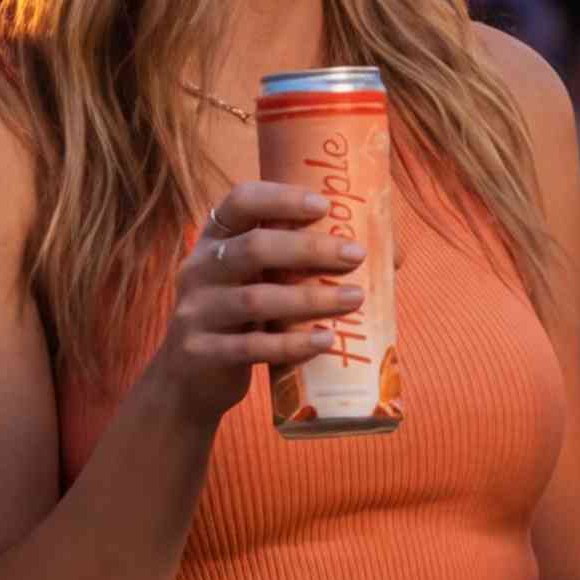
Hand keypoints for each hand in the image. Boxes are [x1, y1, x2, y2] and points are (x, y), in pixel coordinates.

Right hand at [132, 179, 361, 422]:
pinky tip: (325, 341)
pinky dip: (292, 345)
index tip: (324, 206)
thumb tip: (390, 257)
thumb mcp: (255, 282)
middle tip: (355, 255)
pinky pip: (251, 348)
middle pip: (254, 248)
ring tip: (354, 299)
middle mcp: (199, 269)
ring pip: (255, 300)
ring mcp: (196, 313)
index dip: (281, 198)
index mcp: (214, 240)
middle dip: (309, 249)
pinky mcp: (201, 354)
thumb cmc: (241, 319)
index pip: (239, 201)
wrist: (188, 381)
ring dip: (310, 298)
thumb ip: (298, 264)